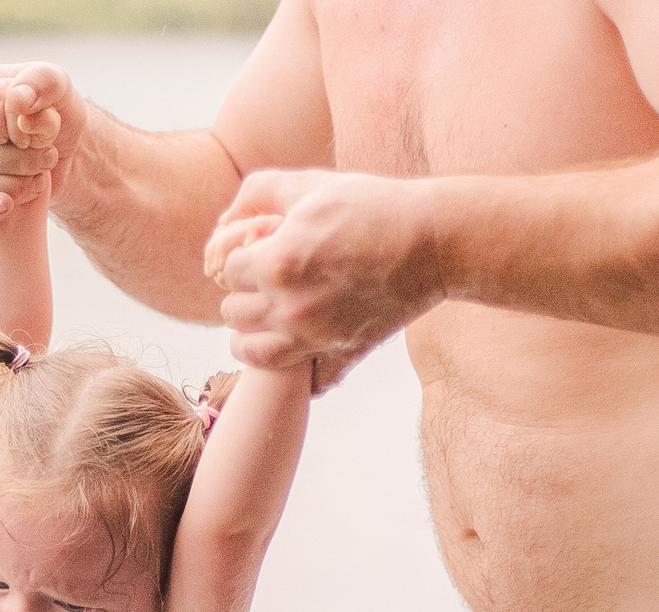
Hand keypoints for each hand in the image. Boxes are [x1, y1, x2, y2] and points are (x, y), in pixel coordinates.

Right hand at [0, 62, 86, 235]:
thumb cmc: (50, 109)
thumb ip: (39, 80)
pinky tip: (7, 206)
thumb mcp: (55, 84)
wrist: (64, 151)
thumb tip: (15, 99)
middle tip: (45, 157)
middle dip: (7, 157)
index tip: (12, 126)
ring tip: (39, 176)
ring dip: (7, 183)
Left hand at [206, 169, 445, 391]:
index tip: (258, 251)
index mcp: (277, 264)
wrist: (433, 241)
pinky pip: (307, 381)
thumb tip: (224, 220)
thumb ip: (259, 192)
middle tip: (263, 283)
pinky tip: (303, 347)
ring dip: (253, 336)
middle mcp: (290, 308)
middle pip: (232, 315)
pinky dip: (300, 370)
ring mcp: (316, 337)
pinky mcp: (345, 353)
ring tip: (269, 318)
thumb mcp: (311, 184)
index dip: (241, 258)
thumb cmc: (373, 206)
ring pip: (252, 354)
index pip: (227, 272)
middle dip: (243, 295)